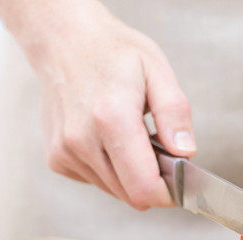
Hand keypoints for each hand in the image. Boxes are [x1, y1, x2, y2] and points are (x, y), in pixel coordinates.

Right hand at [22, 0, 194, 209]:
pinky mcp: (57, 158)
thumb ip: (175, 114)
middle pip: (131, 195)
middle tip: (158, 149)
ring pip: (114, 191)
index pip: (144, 188)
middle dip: (152, 181)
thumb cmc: (113, 53)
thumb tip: (185, 152)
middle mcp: (82, 141)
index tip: (180, 179)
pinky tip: (107, 139)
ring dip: (130, 174)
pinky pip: (95, 181)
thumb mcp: (156, 70)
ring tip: (131, 137)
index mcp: (112, 119)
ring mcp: (65, 152)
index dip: (169, 193)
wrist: (64, 41)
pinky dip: (109, 168)